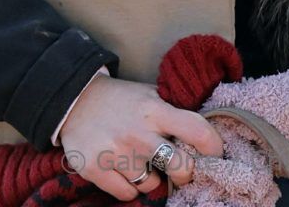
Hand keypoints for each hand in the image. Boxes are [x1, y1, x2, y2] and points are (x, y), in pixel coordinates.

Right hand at [58, 75, 223, 199]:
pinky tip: (123, 171)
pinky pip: (127, 193)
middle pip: (180, 167)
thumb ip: (174, 108)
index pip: (197, 130)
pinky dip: (129, 187)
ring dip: (151, 178)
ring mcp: (115, 152)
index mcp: (155, 110)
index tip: (215, 154)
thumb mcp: (149, 94)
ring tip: (141, 163)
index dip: (214, 146)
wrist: (72, 98)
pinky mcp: (95, 168)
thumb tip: (206, 125)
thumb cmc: (120, 99)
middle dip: (186, 173)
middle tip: (181, 170)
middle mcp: (137, 132)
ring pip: (151, 184)